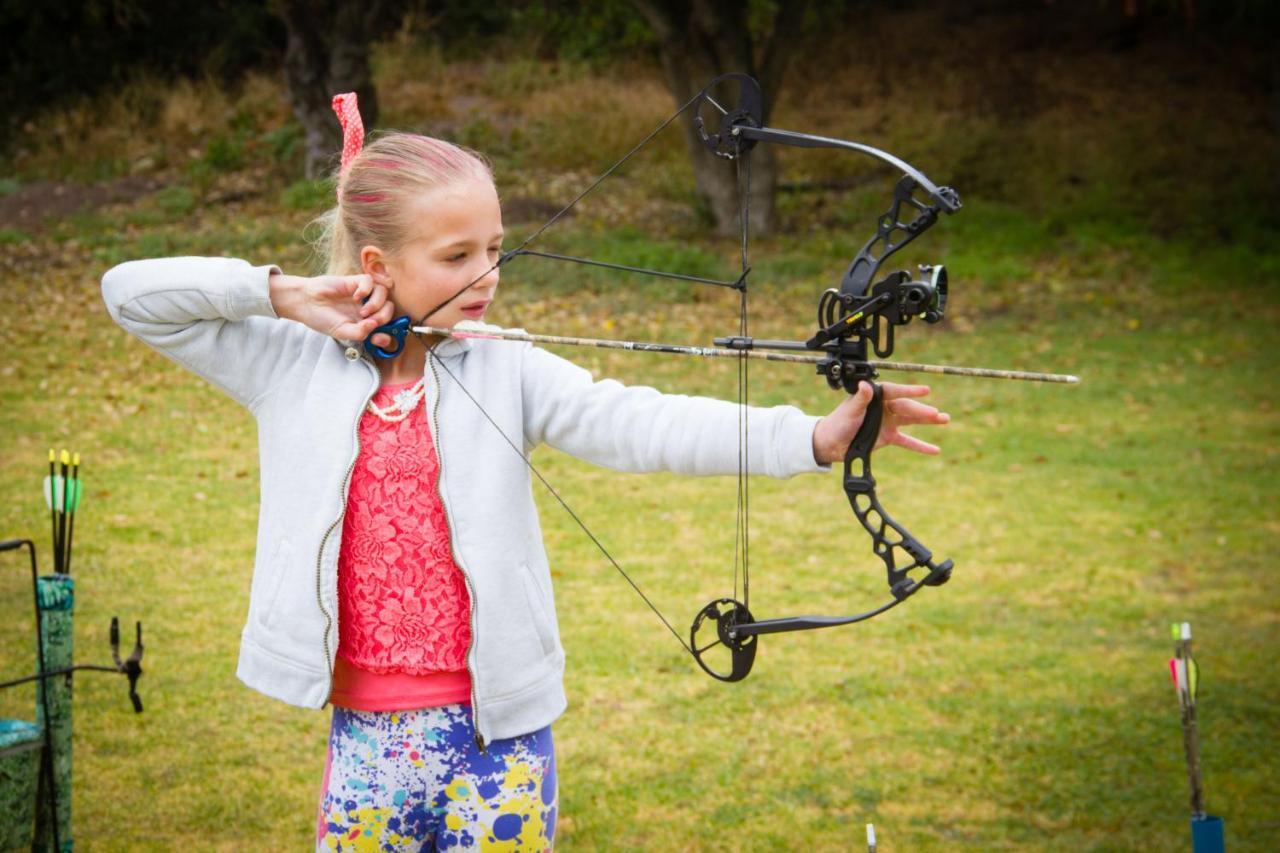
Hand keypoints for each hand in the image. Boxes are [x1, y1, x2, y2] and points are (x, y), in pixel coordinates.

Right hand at [269, 272, 396, 347]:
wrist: (305, 303)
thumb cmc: (322, 319)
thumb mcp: (342, 332)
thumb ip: (360, 333)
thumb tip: (375, 326)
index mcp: (366, 322)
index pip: (387, 325)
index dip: (389, 333)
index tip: (377, 338)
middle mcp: (367, 307)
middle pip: (389, 308)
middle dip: (384, 317)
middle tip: (369, 321)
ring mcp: (362, 294)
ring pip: (383, 293)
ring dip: (377, 304)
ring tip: (362, 311)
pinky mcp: (354, 281)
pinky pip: (370, 281)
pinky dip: (366, 289)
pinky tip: (356, 296)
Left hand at [812, 381, 949, 464]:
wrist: (831, 443)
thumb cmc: (838, 423)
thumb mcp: (850, 410)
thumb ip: (861, 398)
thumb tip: (865, 385)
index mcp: (876, 396)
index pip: (895, 391)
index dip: (910, 390)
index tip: (925, 390)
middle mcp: (885, 407)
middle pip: (906, 407)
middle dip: (922, 411)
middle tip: (936, 414)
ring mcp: (888, 422)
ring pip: (912, 420)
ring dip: (928, 420)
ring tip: (945, 419)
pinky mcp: (889, 437)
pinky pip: (908, 441)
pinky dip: (921, 446)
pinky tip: (935, 449)